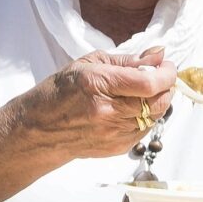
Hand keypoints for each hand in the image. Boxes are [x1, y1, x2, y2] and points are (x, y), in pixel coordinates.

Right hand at [10, 47, 174, 161]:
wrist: (37, 130)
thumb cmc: (59, 92)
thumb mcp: (86, 64)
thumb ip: (126, 60)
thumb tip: (158, 54)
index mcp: (98, 84)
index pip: (149, 82)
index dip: (166, 73)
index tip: (165, 65)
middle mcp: (107, 111)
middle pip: (158, 101)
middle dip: (166, 86)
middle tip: (159, 77)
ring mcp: (113, 132)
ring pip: (155, 116)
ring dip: (157, 101)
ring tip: (144, 92)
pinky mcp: (117, 147)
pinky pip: (145, 130)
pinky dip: (146, 117)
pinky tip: (132, 109)